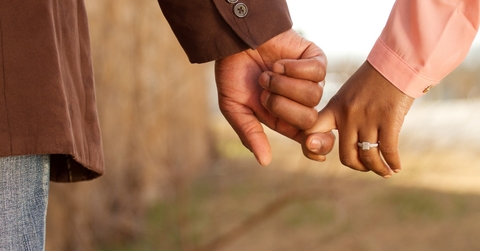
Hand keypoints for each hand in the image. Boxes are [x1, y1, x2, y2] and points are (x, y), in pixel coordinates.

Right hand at [215, 29, 334, 165]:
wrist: (234, 40)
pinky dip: (294, 68)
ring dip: (284, 84)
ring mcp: (310, 81)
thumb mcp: (234, 108)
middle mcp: (301, 102)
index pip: (309, 138)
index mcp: (284, 118)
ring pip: (313, 95)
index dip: (317, 146)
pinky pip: (317, 71)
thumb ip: (249, 133)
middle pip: (310, 119)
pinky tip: (279, 63)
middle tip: (264, 92)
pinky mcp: (314, 59)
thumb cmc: (234, 73)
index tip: (312, 148)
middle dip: (282, 106)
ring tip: (268, 74)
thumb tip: (265, 161)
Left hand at [302, 61, 414, 177]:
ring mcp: (368, 118)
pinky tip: (396, 167)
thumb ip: (342, 115)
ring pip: (368, 156)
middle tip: (366, 166)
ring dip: (378, 169)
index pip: (311, 131)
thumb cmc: (373, 81)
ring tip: (385, 171)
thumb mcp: (348, 95)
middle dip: (358, 166)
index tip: (321, 156)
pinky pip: (388, 150)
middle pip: (346, 156)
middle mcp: (348, 115)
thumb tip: (346, 141)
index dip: (311, 148)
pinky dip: (393, 163)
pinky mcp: (389, 119)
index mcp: (335, 108)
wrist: (396, 64)